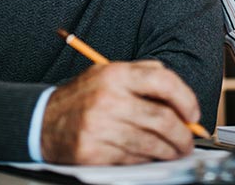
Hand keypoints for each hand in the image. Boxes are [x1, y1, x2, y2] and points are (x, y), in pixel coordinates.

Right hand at [40, 60, 200, 164]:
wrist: (41, 121)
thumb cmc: (82, 98)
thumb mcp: (108, 74)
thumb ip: (143, 75)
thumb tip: (180, 96)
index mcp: (115, 74)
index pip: (163, 81)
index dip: (186, 99)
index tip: (193, 114)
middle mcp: (108, 98)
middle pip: (162, 118)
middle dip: (183, 134)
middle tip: (188, 140)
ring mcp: (99, 126)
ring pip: (151, 142)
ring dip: (170, 150)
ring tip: (175, 150)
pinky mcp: (93, 151)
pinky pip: (132, 158)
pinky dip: (148, 159)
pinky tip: (150, 156)